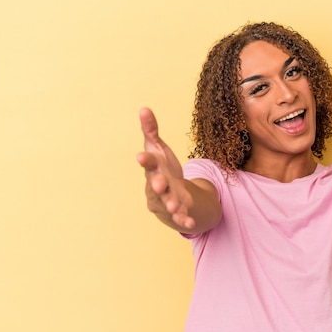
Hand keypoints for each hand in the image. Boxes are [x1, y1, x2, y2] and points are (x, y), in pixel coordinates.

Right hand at [136, 107, 194, 228]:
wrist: (165, 191)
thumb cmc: (160, 166)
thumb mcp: (157, 147)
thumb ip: (151, 130)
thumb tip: (144, 108)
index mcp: (153, 168)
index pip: (148, 163)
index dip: (145, 160)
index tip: (141, 156)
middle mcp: (157, 185)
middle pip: (156, 185)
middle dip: (158, 185)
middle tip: (161, 184)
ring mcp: (167, 199)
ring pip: (168, 202)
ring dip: (171, 204)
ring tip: (175, 207)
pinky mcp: (177, 210)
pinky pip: (180, 216)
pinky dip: (185, 220)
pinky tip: (190, 223)